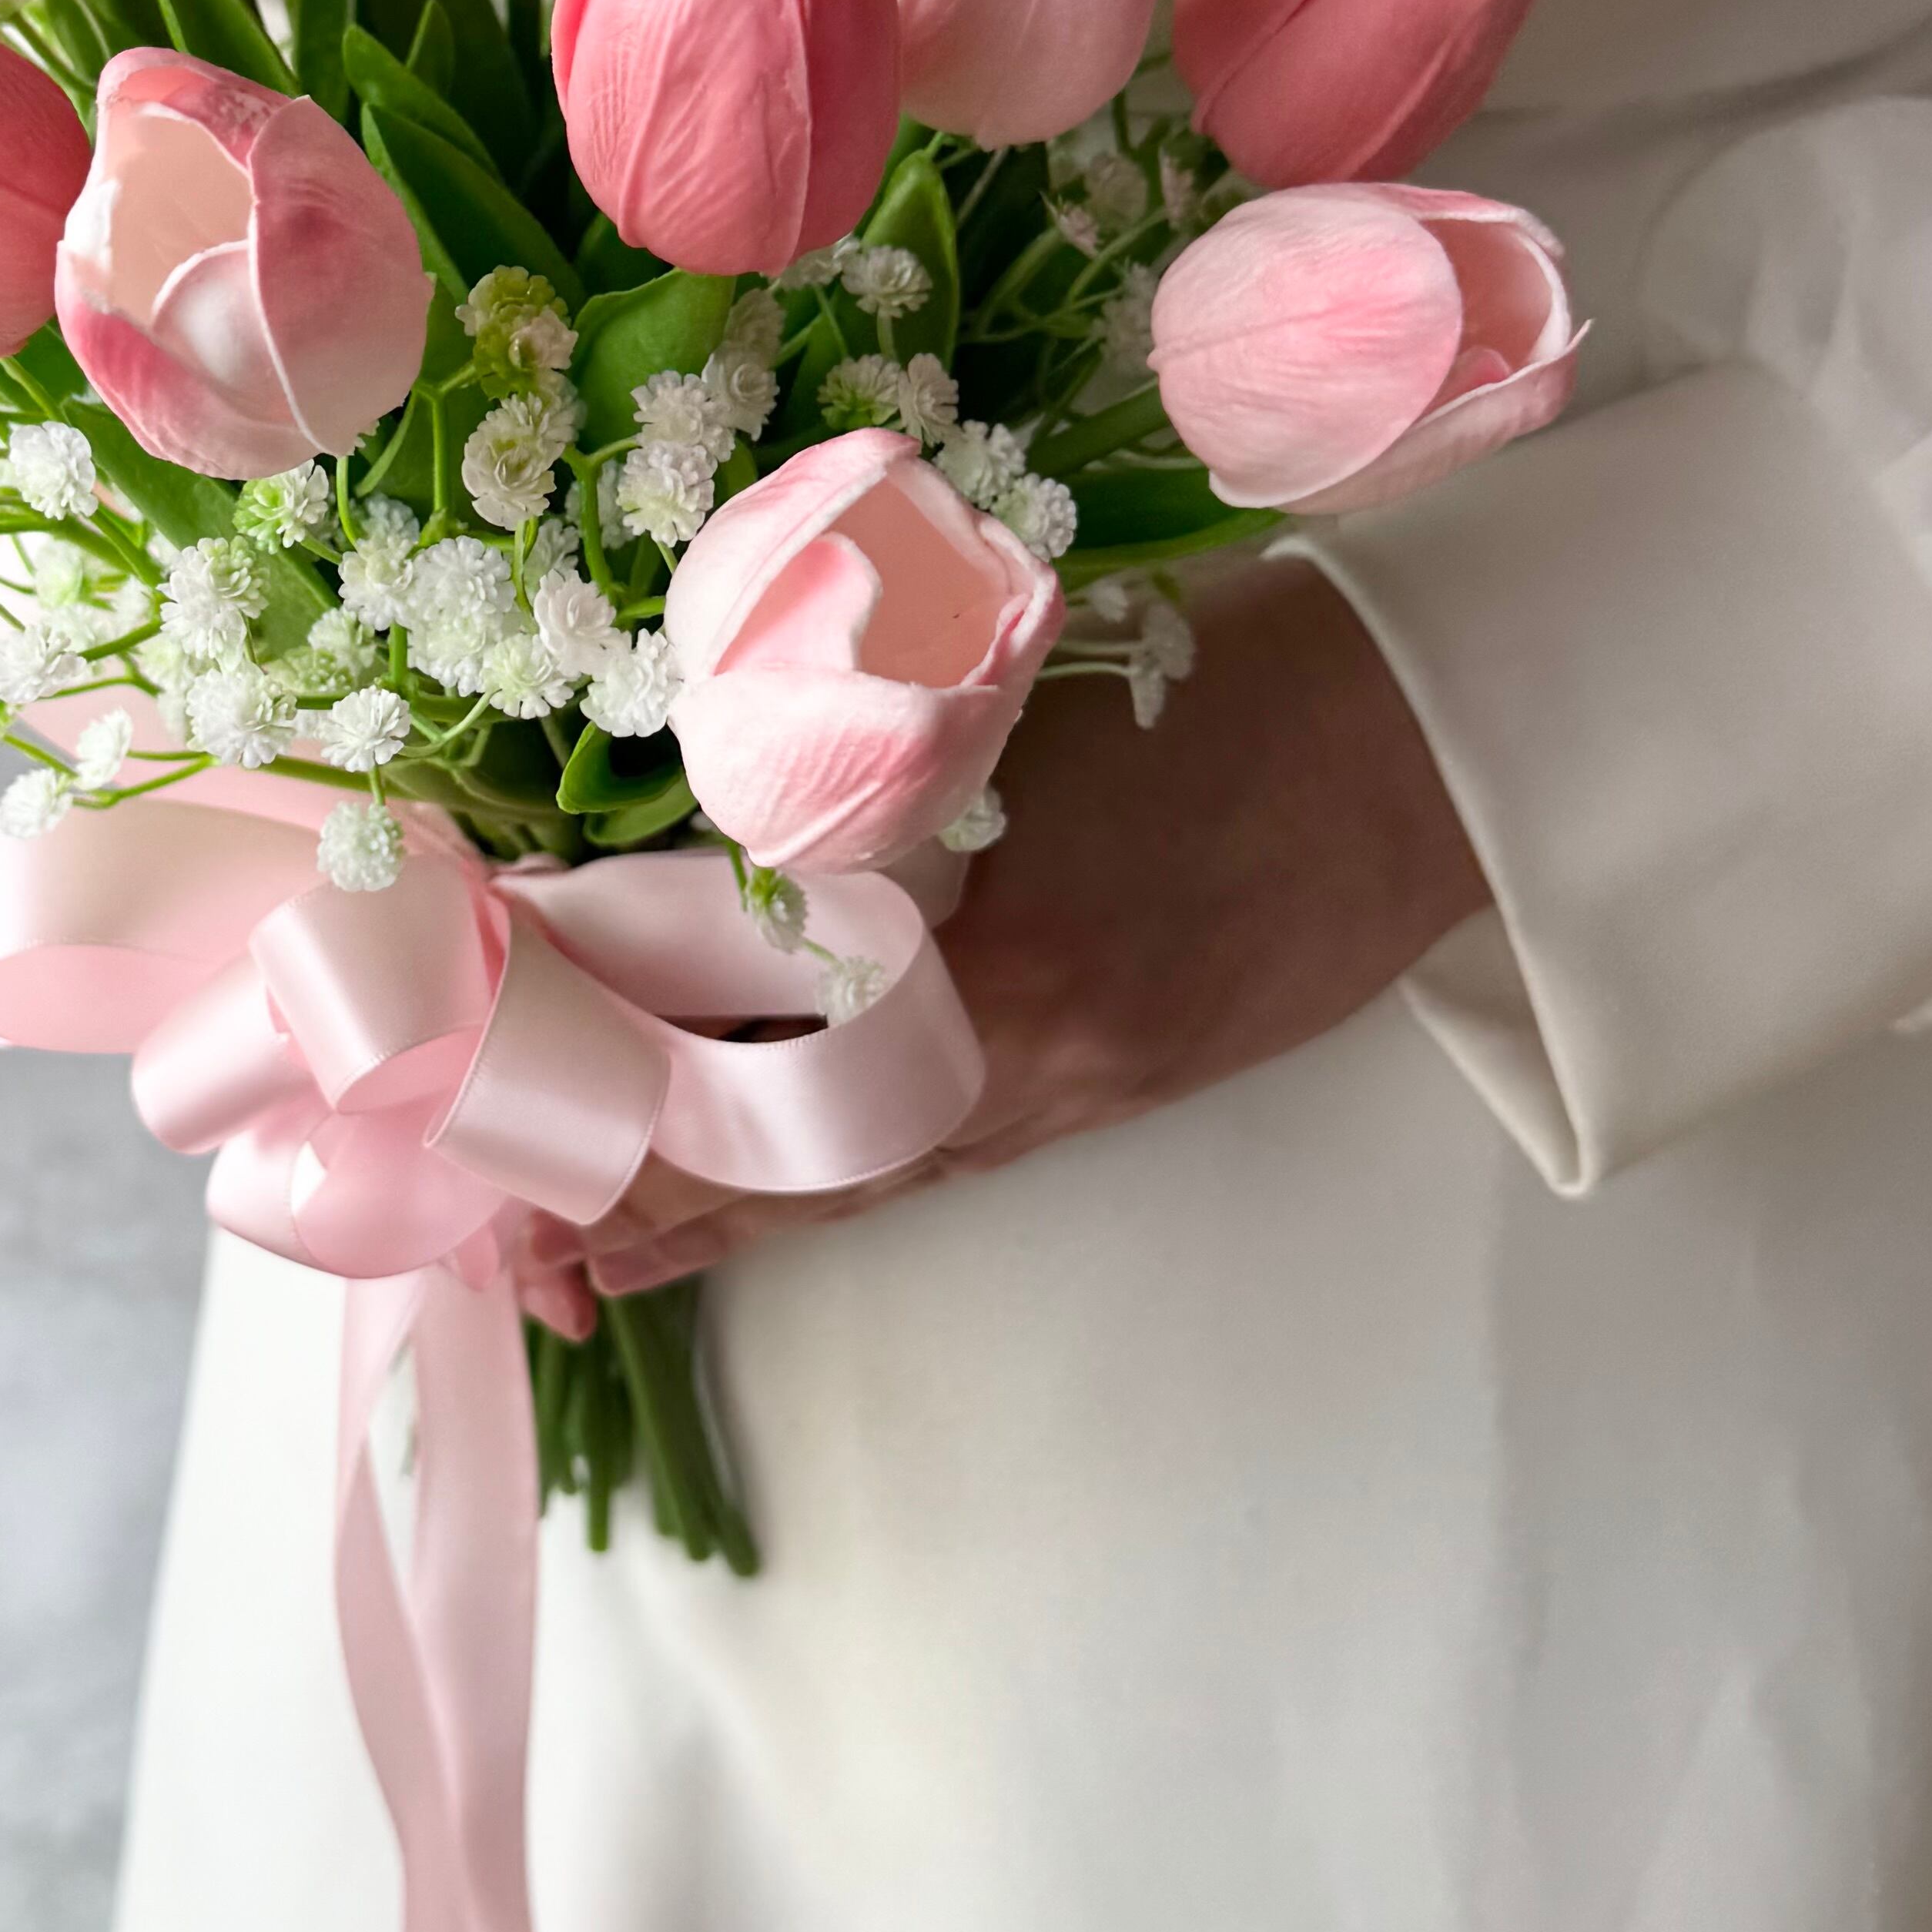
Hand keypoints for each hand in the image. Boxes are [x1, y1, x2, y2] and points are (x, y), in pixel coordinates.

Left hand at [584, 556, 1490, 1292]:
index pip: (747, 1029)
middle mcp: (1024, 1044)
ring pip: (857, 1176)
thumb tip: (678, 821)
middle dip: (644, 1181)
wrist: (1432, 746)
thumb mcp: (1014, 696)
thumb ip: (856, 772)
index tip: (498, 1048)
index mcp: (991, 940)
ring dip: (720, 1214)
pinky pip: (938, 1165)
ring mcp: (1076, 1085)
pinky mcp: (1116, 1093)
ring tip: (587, 1257)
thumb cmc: (1225, 673)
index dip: (619, 1051)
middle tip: (514, 1222)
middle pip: (788, 1142)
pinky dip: (831, 1194)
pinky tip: (757, 1209)